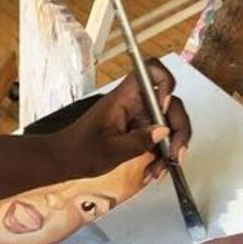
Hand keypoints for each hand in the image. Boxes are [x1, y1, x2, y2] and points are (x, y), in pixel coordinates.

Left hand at [58, 60, 190, 179]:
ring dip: (169, 150)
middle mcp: (135, 103)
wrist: (65, 161)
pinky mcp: (140, 131)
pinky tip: (152, 172)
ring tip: (158, 172)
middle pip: (170, 104)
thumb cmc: (79, 151)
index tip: (165, 107)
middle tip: (175, 155)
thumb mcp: (110, 150)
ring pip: (168, 126)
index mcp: (124, 98)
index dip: (166, 82)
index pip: (150, 71)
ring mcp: (139, 117)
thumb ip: (138, 141)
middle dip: (178, 131)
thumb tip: (164, 131)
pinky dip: (160, 157)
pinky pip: (159, 139)